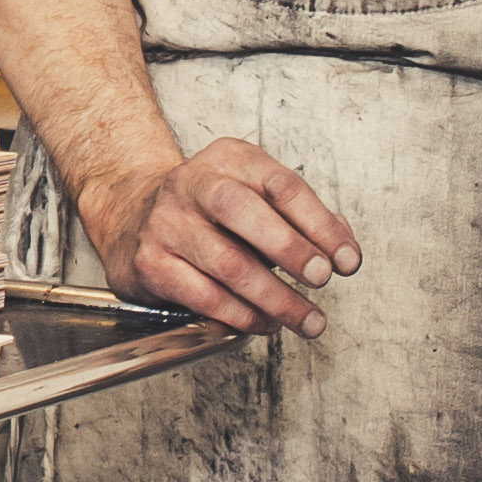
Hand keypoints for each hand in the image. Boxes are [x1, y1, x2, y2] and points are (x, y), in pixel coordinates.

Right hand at [83, 136, 357, 338]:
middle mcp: (192, 183)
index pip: (281, 184)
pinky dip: (241, 315)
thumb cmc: (211, 213)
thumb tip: (343, 251)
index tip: (346, 260)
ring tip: (306, 319)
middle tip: (322, 278)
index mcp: (228, 159)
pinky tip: (265, 322)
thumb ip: (302, 220)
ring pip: (226, 262)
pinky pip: (203, 295)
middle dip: (290, 248)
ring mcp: (167, 223)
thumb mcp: (256, 198)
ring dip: (275, 298)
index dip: (320, 224)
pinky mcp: (151, 263)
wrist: (134, 218)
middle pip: (242, 210)